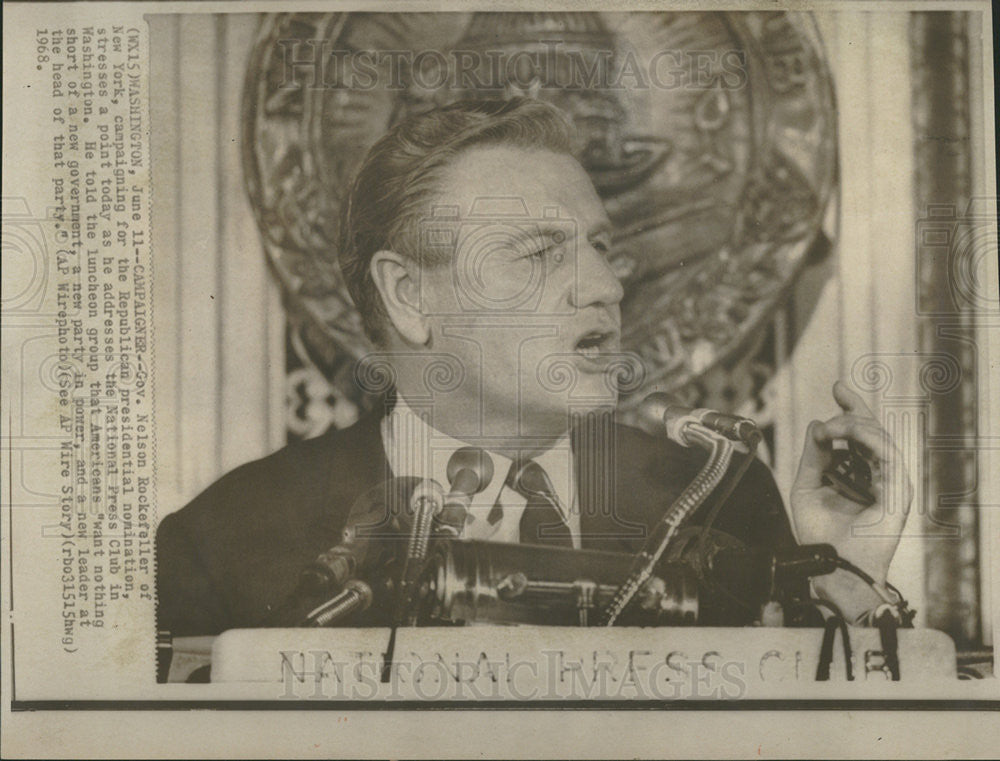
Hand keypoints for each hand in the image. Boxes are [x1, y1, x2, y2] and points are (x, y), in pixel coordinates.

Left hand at [790, 381, 912, 619]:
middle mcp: (877, 475)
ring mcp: (891, 482)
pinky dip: (867, 439)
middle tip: (834, 399)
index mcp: (859, 473)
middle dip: (853, 410)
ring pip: (880, 438)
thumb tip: (816, 424)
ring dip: (853, 425)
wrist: (830, 562)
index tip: (837, 388)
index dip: (851, 409)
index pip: (860, 435)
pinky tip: (845, 434)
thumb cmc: (819, 532)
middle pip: (874, 430)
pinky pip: (888, 455)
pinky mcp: (899, 491)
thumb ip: (813, 456)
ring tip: (829, 428)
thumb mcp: (807, 486)